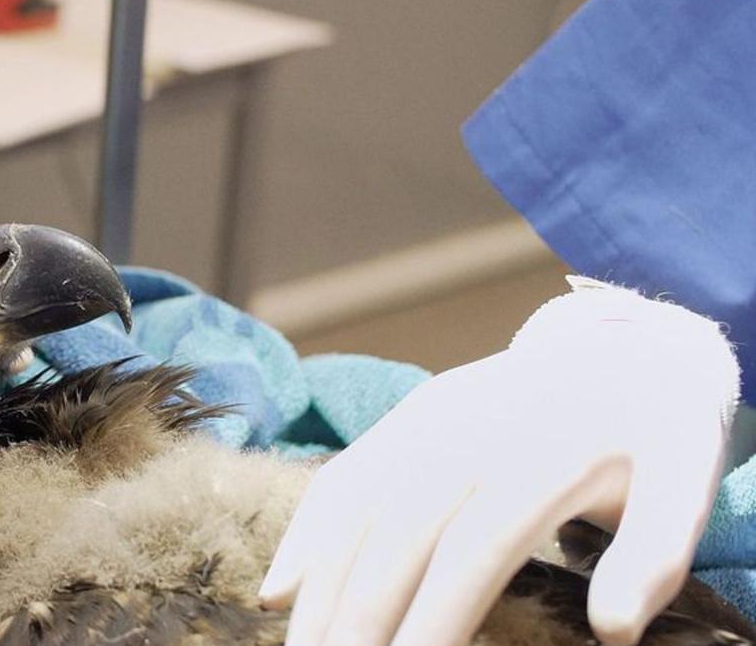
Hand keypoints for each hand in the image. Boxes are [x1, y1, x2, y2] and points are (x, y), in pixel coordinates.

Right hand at [259, 278, 739, 645]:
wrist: (623, 351)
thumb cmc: (655, 436)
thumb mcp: (686, 483)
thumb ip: (654, 554)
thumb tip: (613, 628)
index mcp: (539, 460)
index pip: (469, 553)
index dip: (431, 619)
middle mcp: (466, 437)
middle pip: (395, 536)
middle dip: (358, 617)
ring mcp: (426, 424)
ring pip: (354, 509)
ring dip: (319, 586)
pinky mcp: (404, 421)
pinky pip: (343, 477)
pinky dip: (305, 533)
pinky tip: (281, 590)